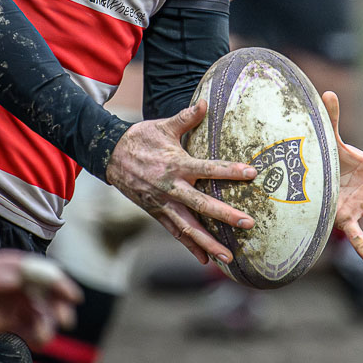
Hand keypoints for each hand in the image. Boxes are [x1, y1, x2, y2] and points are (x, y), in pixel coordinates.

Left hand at [0, 251, 80, 347]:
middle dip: (58, 305)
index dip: (59, 283)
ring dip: (47, 322)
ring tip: (45, 337)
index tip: (71, 296)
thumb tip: (15, 279)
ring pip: (40, 311)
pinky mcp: (10, 319)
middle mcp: (20, 282)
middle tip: (65, 320)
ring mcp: (16, 301)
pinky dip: (36, 333)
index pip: (42, 272)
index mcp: (13, 266)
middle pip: (47, 292)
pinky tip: (39, 342)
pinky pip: (29, 326)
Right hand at [105, 101, 257, 264]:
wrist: (110, 156)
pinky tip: (207, 260)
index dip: (229, 171)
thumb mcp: (163, 125)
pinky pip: (176, 233)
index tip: (251, 173)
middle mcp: (171, 188)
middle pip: (201, 205)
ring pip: (189, 228)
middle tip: (248, 223)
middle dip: (225, 216)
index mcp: (176, 164)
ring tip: (229, 257)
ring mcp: (163, 204)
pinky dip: (191, 247)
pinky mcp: (157, 213)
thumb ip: (186, 118)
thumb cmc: (141, 139)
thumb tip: (205, 101)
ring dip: (209, 243)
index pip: (208, 168)